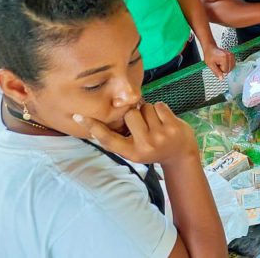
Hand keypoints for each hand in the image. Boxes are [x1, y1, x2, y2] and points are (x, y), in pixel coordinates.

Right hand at [73, 102, 198, 165]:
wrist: (181, 154)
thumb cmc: (153, 147)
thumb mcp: (134, 149)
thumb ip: (121, 136)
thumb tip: (102, 117)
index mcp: (130, 153)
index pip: (107, 139)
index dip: (92, 127)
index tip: (78, 116)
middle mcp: (144, 146)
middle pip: (130, 114)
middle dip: (136, 113)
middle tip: (144, 124)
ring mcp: (159, 136)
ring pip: (145, 107)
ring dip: (149, 111)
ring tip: (155, 124)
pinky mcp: (172, 127)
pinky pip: (159, 105)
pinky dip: (161, 109)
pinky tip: (165, 120)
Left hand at [203, 45, 234, 78]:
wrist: (210, 49)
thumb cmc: (209, 55)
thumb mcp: (211, 65)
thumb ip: (216, 72)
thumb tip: (222, 79)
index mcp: (224, 58)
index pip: (225, 71)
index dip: (220, 70)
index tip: (216, 65)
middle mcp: (229, 56)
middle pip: (229, 69)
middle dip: (223, 68)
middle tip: (218, 63)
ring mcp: (232, 55)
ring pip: (232, 67)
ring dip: (226, 67)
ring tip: (221, 62)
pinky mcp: (232, 55)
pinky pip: (233, 64)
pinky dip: (229, 65)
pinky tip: (224, 62)